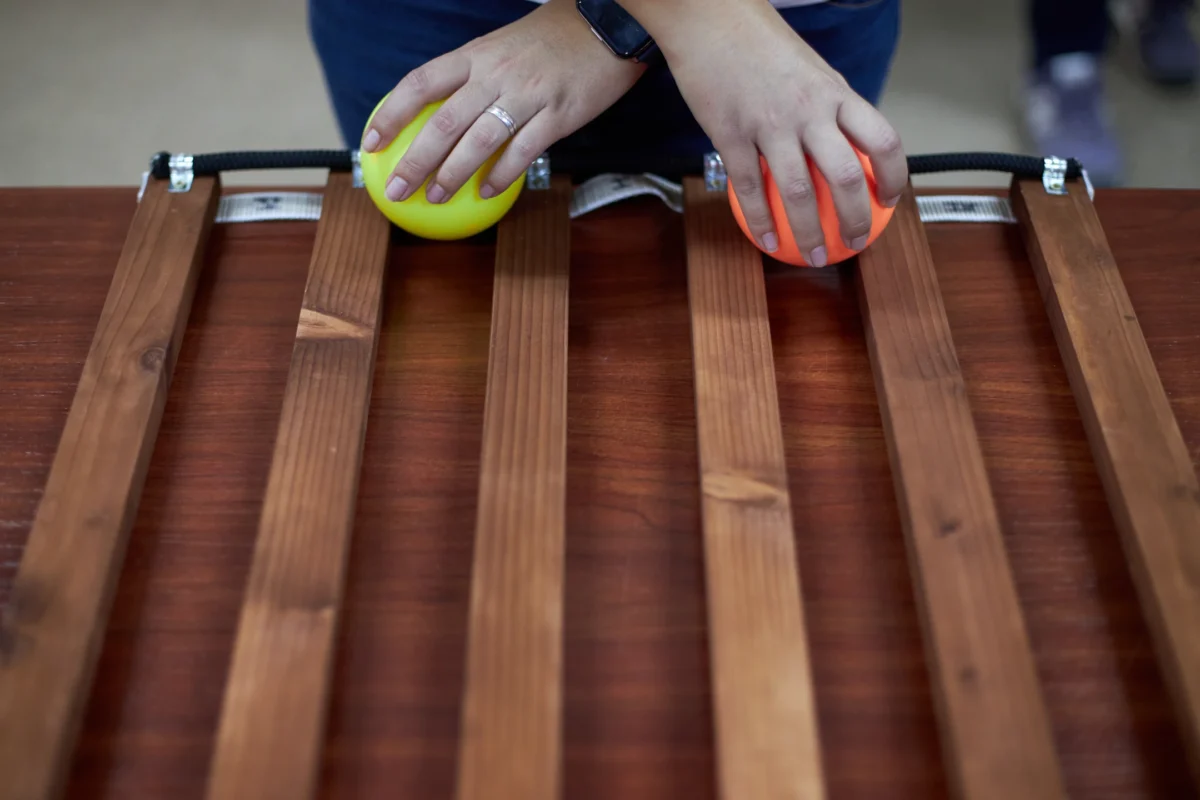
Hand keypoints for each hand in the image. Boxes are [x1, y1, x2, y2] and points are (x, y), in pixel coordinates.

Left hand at [361, 0, 644, 203]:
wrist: (607, 24)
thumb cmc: (552, 39)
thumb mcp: (501, 45)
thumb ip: (473, 75)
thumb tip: (439, 111)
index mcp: (476, 55)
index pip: (420, 84)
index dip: (390, 115)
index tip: (371, 144)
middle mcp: (495, 74)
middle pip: (442, 122)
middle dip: (414, 161)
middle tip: (397, 190)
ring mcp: (527, 95)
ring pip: (478, 142)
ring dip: (452, 175)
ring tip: (436, 197)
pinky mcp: (558, 116)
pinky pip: (522, 152)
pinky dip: (501, 176)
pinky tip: (487, 192)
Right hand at [651, 0, 907, 265]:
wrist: (711, 19)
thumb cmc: (759, 42)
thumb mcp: (811, 70)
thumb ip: (828, 107)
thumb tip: (845, 143)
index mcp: (835, 93)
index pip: (882, 139)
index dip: (894, 176)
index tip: (890, 201)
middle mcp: (809, 111)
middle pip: (846, 176)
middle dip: (857, 219)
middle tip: (856, 242)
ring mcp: (769, 124)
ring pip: (797, 192)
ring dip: (809, 232)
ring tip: (812, 255)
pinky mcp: (732, 134)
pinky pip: (750, 187)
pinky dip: (760, 219)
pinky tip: (764, 238)